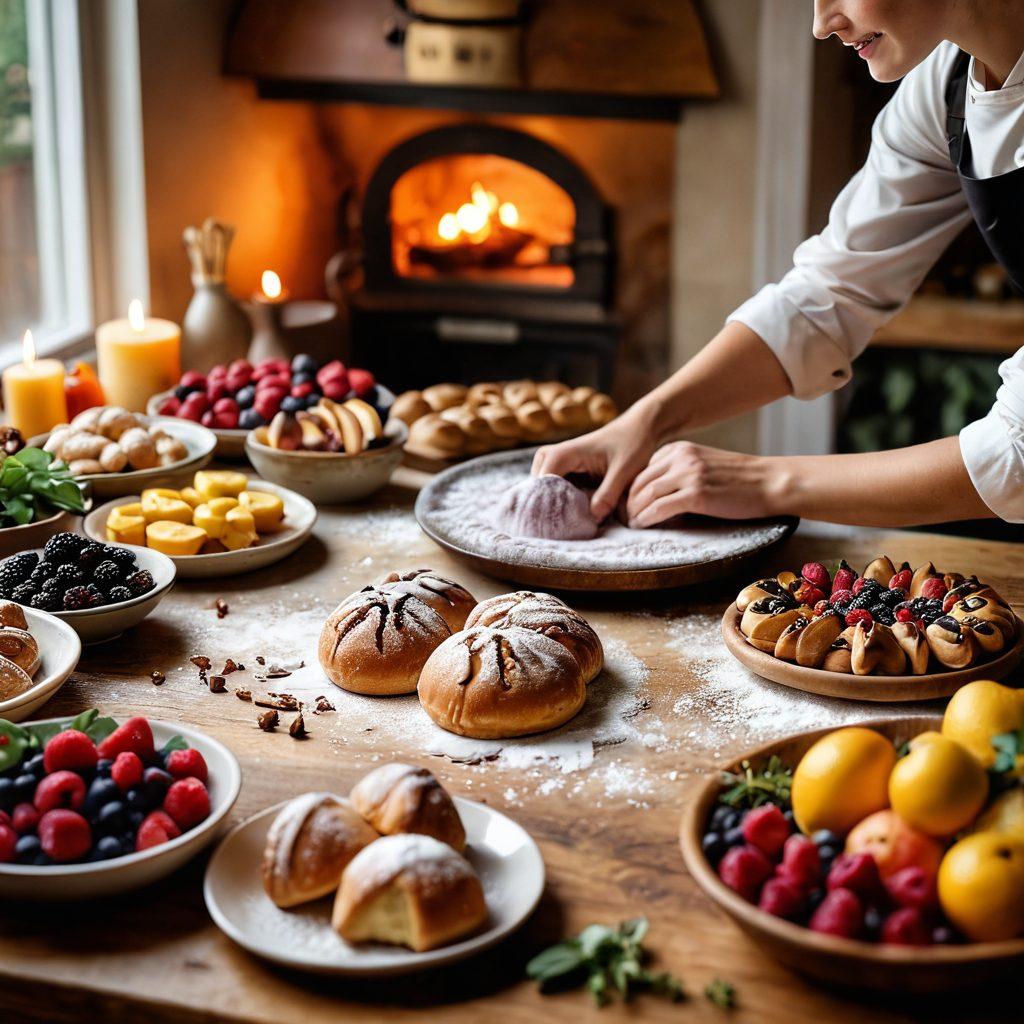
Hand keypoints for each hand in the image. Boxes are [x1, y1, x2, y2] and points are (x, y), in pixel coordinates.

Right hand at [532, 407, 660, 520]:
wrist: (639, 428)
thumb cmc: (632, 444)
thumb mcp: (624, 471)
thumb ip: (608, 495)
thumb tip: (592, 519)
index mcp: (562, 455)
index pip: (541, 487)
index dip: (550, 508)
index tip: (566, 527)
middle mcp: (551, 457)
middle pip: (539, 493)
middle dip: (553, 511)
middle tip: (571, 529)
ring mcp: (555, 464)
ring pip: (546, 494)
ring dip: (559, 509)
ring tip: (576, 523)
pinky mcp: (564, 471)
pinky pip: (557, 492)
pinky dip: (566, 504)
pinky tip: (580, 515)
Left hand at [625, 441, 784, 526]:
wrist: (770, 482)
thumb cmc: (740, 479)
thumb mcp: (704, 465)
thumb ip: (681, 471)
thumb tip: (656, 492)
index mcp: (680, 449)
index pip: (642, 469)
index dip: (630, 489)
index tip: (625, 504)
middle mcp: (681, 458)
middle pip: (639, 482)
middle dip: (626, 502)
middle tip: (622, 517)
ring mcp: (688, 475)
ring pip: (645, 495)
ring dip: (633, 513)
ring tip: (630, 525)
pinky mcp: (696, 494)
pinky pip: (659, 508)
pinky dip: (646, 519)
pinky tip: (642, 526)